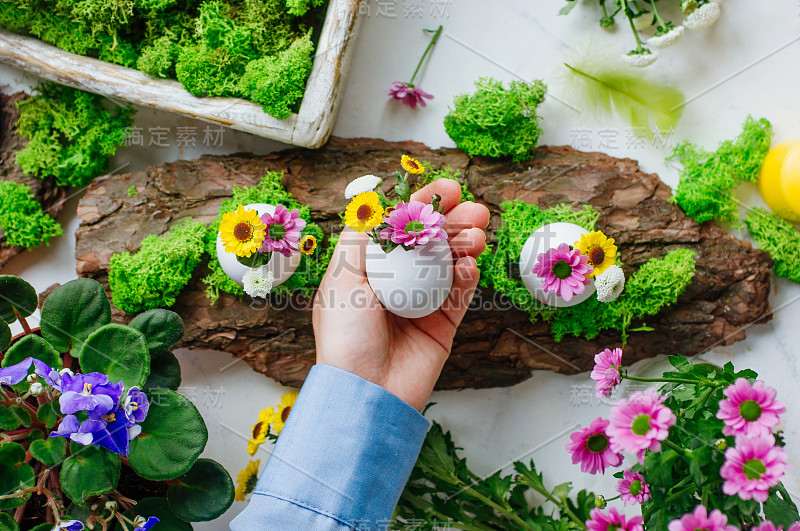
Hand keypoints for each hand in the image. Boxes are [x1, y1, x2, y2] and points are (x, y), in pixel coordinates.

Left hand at [312, 179, 489, 410]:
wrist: (366, 394)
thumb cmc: (344, 339)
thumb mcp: (340, 282)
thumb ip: (360, 241)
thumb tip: (376, 206)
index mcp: (368, 270)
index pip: (398, 228)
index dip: (422, 205)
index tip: (447, 188)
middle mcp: (395, 283)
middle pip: (429, 242)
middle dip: (452, 221)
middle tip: (472, 207)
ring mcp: (421, 303)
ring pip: (449, 264)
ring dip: (465, 244)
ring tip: (477, 233)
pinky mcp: (442, 325)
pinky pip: (460, 294)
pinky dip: (467, 275)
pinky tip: (469, 264)